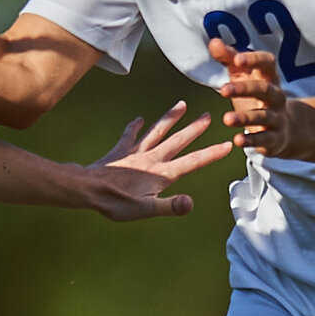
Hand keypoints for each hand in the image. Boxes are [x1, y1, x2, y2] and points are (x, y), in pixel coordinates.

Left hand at [88, 102, 233, 219]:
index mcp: (161, 173)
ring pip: (157, 131)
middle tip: (208, 116)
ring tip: (182, 105)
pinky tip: (138, 119)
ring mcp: (135, 153)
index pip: (192, 162)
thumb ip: (170, 206)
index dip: (211, 154)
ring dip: (170, 118)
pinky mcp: (120, 152)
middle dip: (195, 129)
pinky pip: (129, 136)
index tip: (227, 144)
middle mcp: (151, 159)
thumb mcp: (146, 209)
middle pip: (178, 141)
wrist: (87, 189)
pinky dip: (134, 127)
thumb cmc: (115, 202)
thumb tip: (190, 203)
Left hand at [212, 39, 292, 155]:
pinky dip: (252, 140)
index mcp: (269, 76)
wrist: (285, 127)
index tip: (236, 59)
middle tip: (222, 90)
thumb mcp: (243, 75)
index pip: (267, 62)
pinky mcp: (275, 138)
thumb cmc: (256, 95)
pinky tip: (238, 141)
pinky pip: (265, 139)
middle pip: (264, 89)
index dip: (254, 60)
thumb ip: (228, 58)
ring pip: (263, 116)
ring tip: (226, 119)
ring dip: (245, 118)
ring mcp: (277, 117)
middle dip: (244, 89)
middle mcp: (276, 95)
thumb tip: (213, 41)